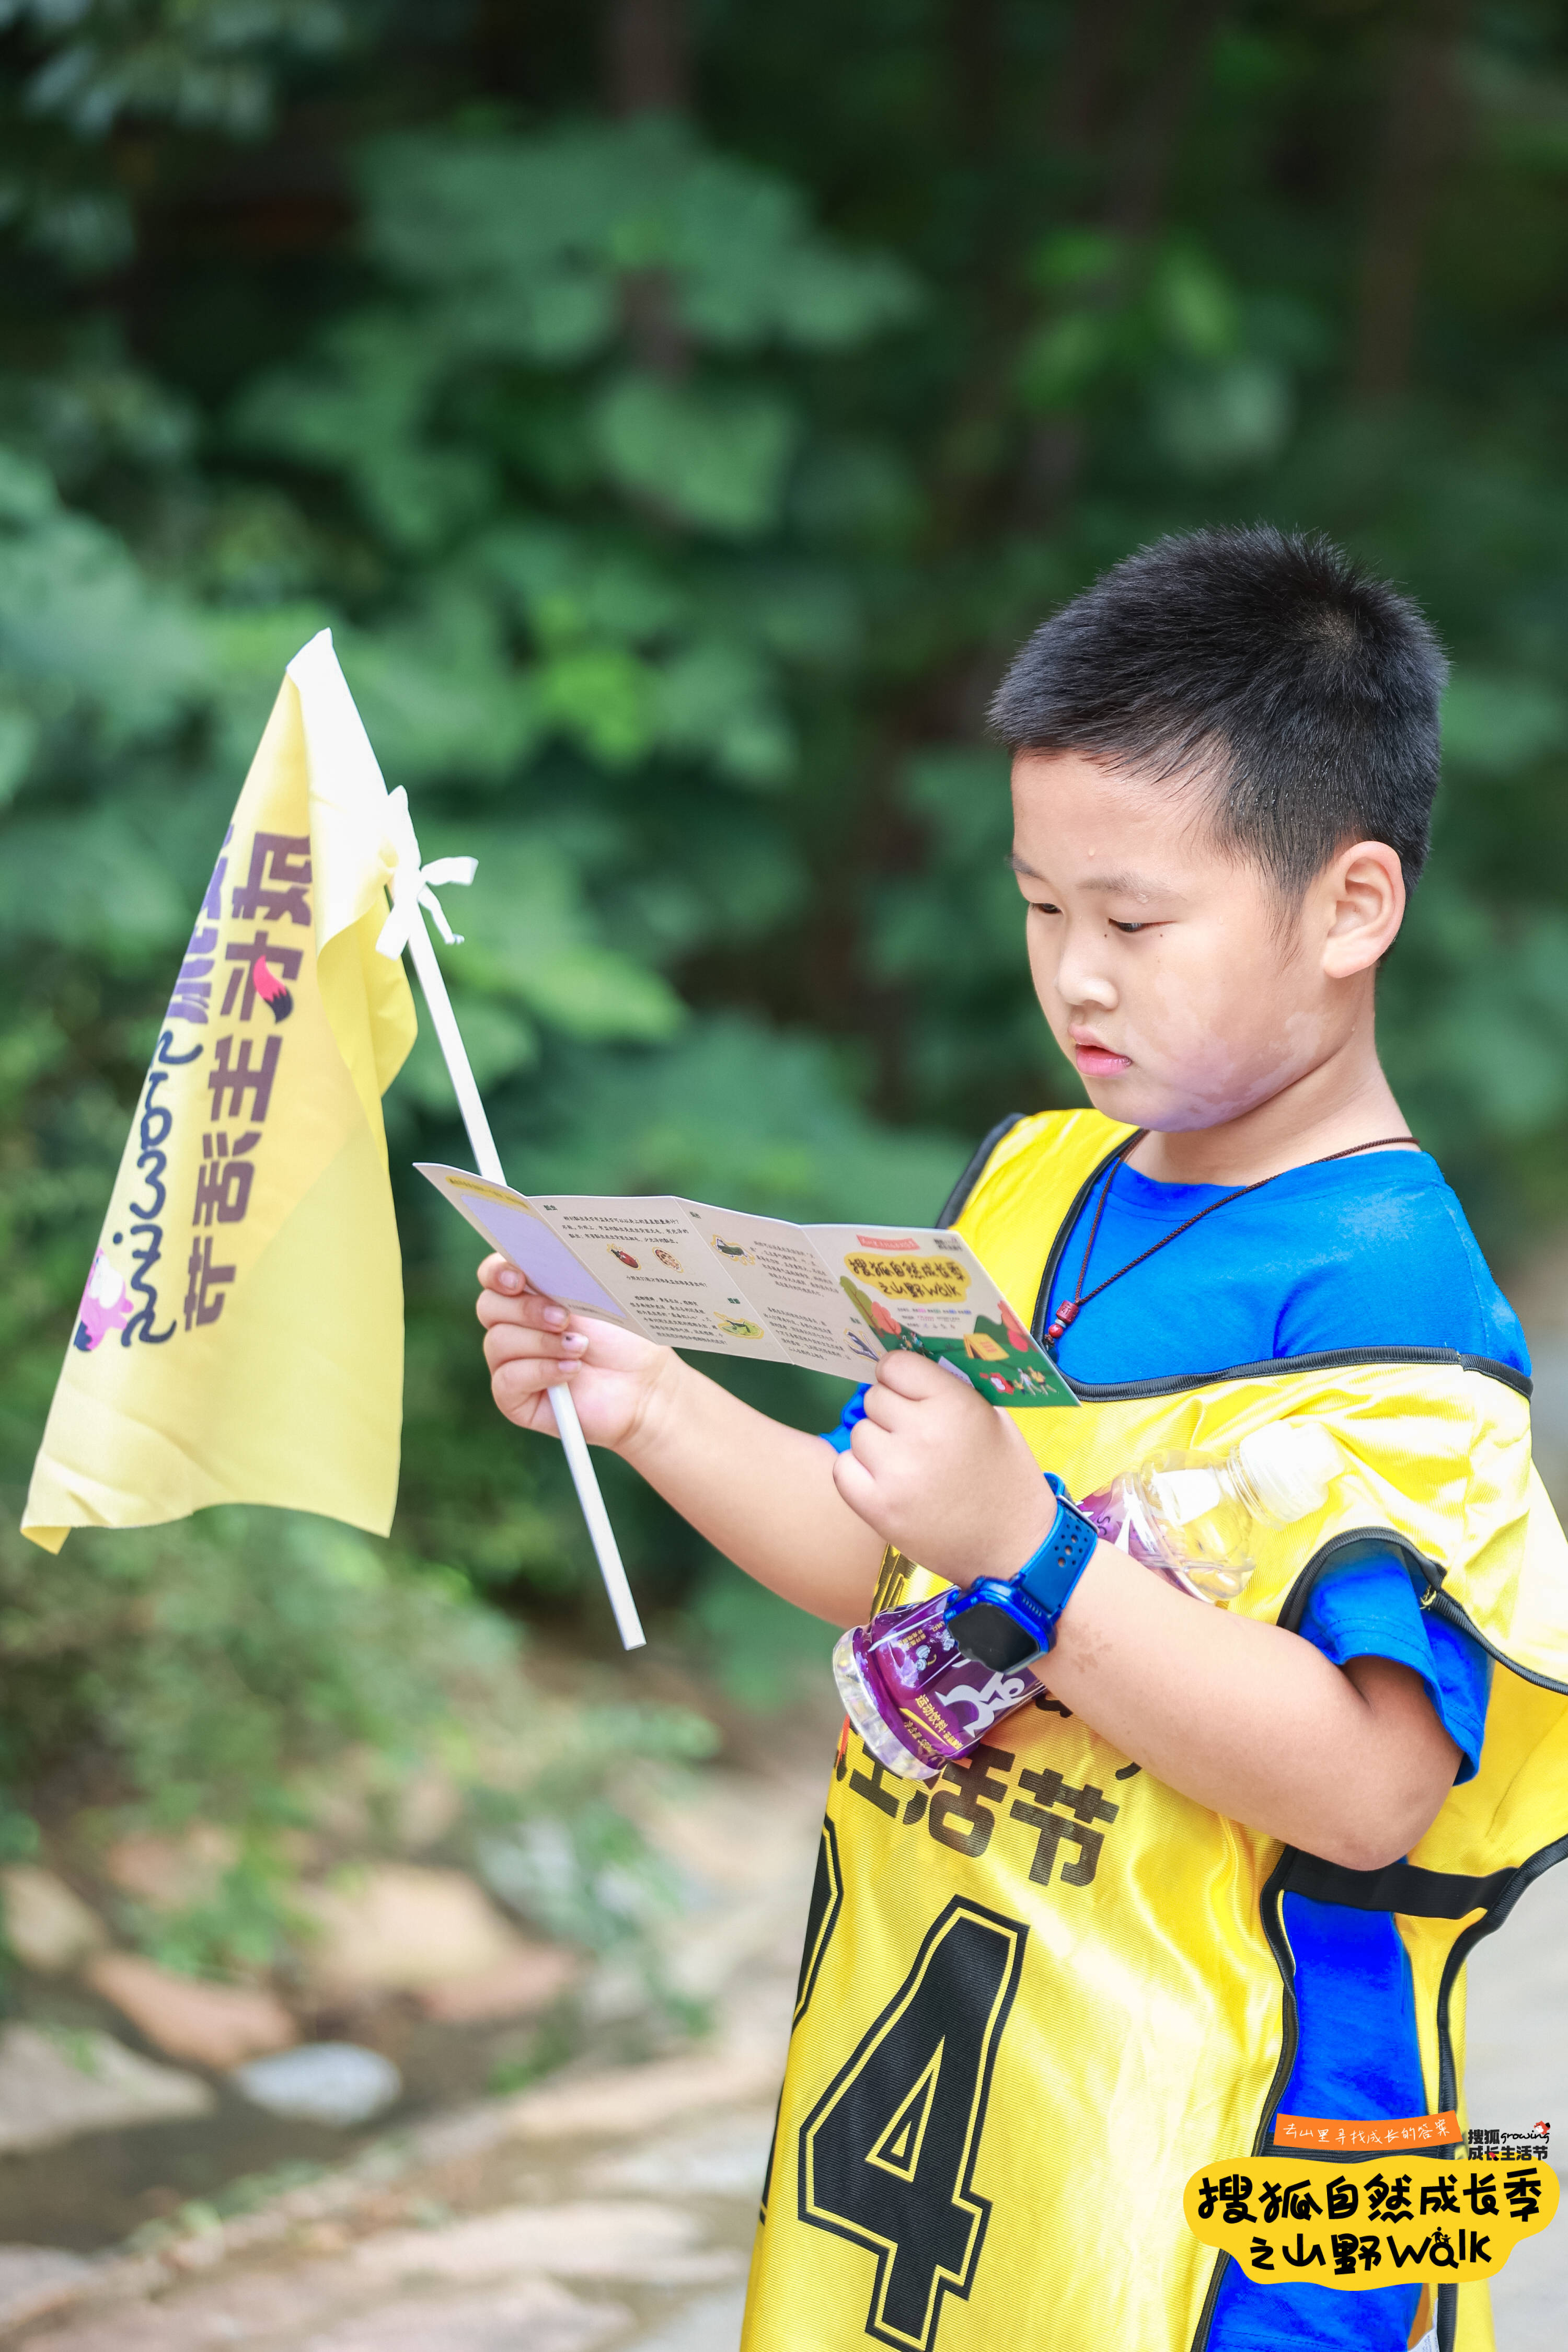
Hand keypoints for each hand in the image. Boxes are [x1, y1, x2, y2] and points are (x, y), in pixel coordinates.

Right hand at [476, 1256, 679, 1452]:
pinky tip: (572, 1370)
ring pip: (498, 1342)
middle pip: (489, 1306)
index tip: (518, 1279)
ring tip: (580, 1347)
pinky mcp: (513, 1397)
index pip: (493, 1275)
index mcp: (529, 1293)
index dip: (497, 1273)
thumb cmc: (623, 1337)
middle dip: (526, 1309)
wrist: (642, 1383)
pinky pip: (507, 1379)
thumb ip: (565, 1279)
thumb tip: (544, 1261)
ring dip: (543, 1343)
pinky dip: (541, 1371)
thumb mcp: (597, 1299)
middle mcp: (513, 1325)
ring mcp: (510, 1362)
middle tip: (564, 1318)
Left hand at [830, 1351, 1057, 1586]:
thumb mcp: (992, 1419)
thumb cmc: (1005, 1478)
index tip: (908, 1389)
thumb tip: (906, 1369)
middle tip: (915, 1435)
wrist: (1013, 1548)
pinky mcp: (878, 1508)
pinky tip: (886, 1481)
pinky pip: (843, 1468)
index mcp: (954, 1405)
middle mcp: (922, 1434)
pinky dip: (858, 1472)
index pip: (895, 1365)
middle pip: (874, 1398)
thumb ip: (950, 1390)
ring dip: (876, 1443)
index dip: (899, 1376)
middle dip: (891, 1412)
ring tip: (907, 1462)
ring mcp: (896, 1473)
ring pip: (858, 1432)